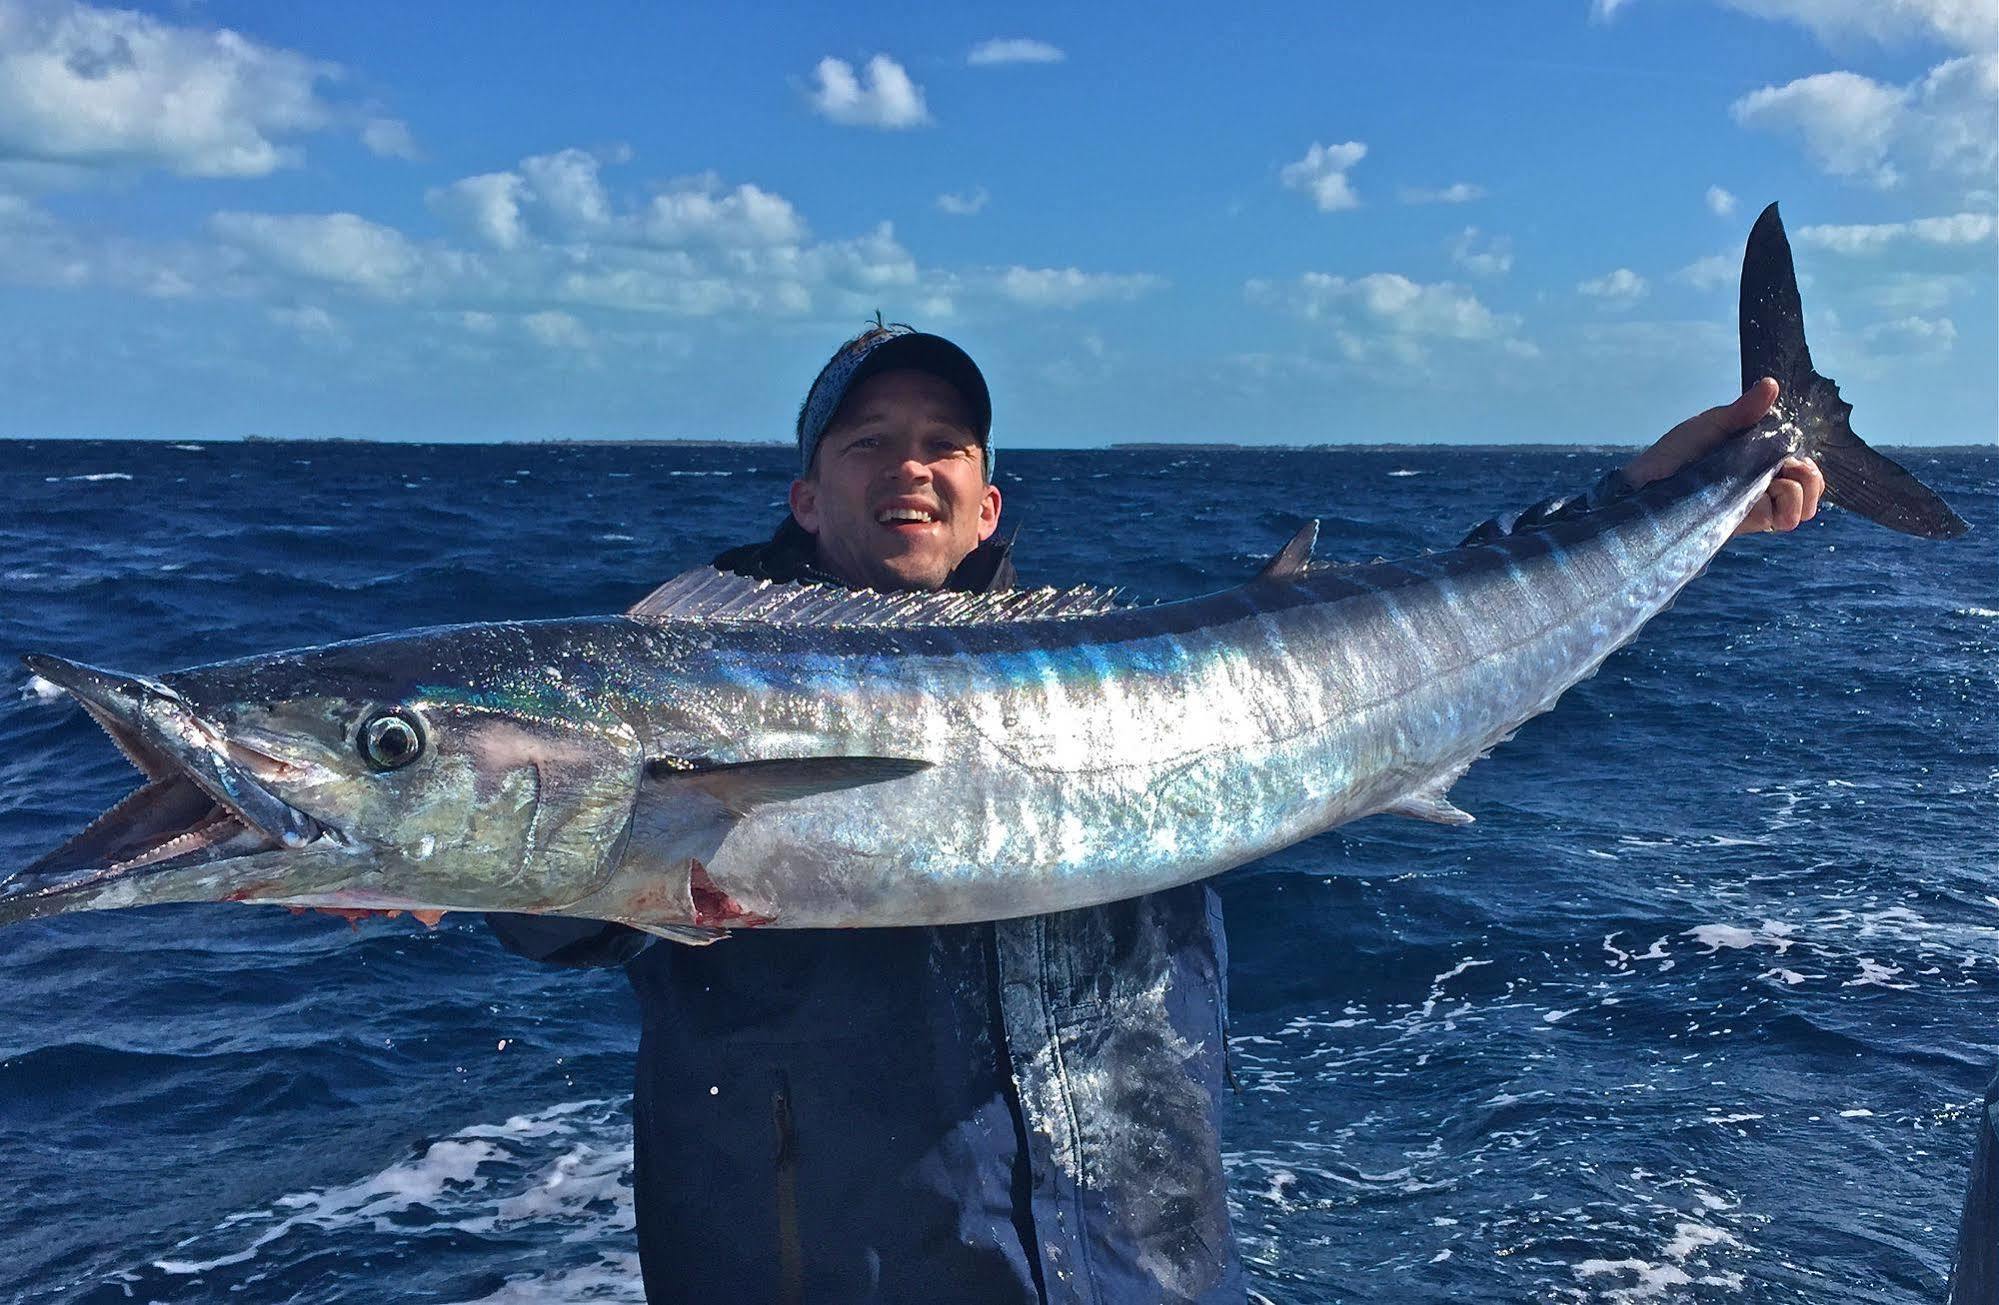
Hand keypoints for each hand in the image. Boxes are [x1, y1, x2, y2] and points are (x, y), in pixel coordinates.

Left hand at [1619, 377, 1824, 537]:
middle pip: (1809, 484)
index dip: (1805, 458)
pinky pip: (1785, 519)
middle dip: (1812, 477)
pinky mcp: (1748, 521)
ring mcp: (1755, 502)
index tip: (1796, 454)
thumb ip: (1743, 410)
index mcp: (1754, 456)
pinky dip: (1791, 507)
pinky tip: (1774, 494)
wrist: (1645, 490)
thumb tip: (1771, 384)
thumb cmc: (1674, 455)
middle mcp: (1759, 481)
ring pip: (1803, 505)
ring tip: (1782, 482)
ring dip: (1804, 492)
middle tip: (1793, 468)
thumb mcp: (1711, 426)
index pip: (1797, 459)